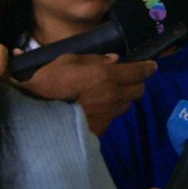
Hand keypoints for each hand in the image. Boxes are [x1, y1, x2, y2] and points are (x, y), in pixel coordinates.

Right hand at [20, 53, 156, 135]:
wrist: (35, 115)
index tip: (152, 66)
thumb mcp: (69, 60)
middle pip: (138, 90)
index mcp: (106, 76)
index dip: (148, 68)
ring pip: (126, 105)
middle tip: (128, 79)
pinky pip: (112, 118)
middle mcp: (112, 96)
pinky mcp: (100, 129)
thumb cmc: (49, 82)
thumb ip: (95, 59)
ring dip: (123, 98)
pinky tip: (95, 109)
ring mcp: (108, 114)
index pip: (138, 72)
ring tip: (109, 94)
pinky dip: (109, 111)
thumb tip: (115, 60)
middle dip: (136, 83)